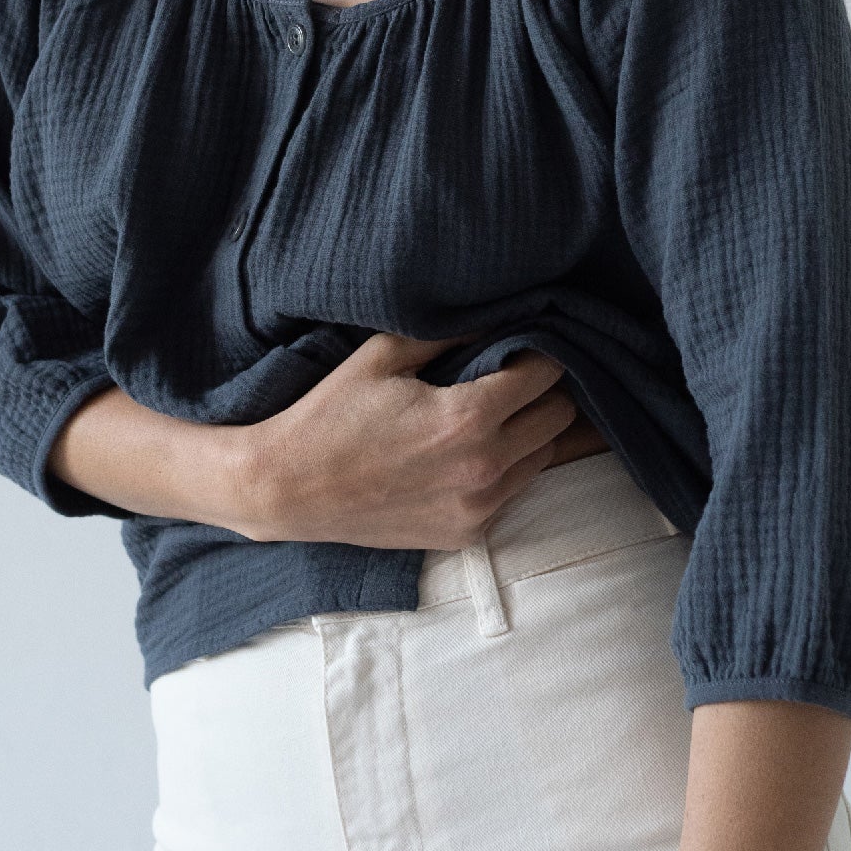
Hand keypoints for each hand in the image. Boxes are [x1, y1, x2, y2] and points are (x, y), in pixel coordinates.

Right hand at [238, 328, 584, 547]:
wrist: (290, 489)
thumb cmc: (332, 414)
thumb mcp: (384, 356)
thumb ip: (448, 333)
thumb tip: (495, 316)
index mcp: (467, 418)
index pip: (546, 375)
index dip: (539, 351)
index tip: (522, 343)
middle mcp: (484, 468)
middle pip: (560, 418)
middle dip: (544, 390)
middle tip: (512, 376)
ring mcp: (478, 508)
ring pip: (545, 458)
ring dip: (530, 431)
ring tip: (493, 414)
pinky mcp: (466, 534)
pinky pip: (514, 493)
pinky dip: (506, 468)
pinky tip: (469, 453)